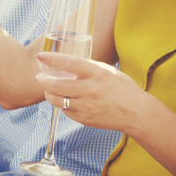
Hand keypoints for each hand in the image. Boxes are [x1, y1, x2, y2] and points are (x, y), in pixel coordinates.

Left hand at [34, 52, 151, 133]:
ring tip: (48, 88)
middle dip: (43, 80)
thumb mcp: (108, 71)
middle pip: (57, 85)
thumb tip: (67, 64)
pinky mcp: (85, 120)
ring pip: (57, 100)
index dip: (52, 59)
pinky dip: (62, 104)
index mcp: (98, 74)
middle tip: (39, 76)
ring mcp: (87, 107)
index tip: (41, 56)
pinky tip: (64, 100)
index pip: (69, 63)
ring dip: (49, 93)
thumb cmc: (123, 89)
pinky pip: (65, 111)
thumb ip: (88, 67)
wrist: (137, 113)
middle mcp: (91, 90)